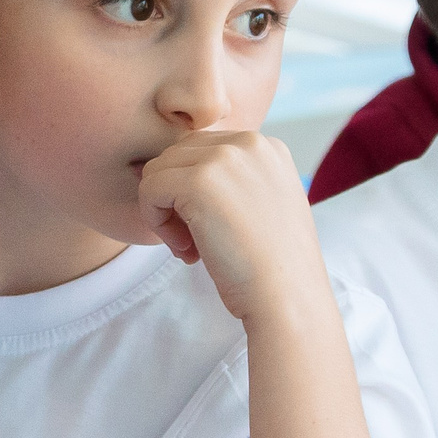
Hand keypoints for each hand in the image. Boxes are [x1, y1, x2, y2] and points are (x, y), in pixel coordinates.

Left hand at [136, 128, 316, 320]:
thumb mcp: (261, 206)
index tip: (210, 229)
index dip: (192, 192)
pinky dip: (155, 221)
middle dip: (175, 198)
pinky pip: (149, 189)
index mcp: (266, 147)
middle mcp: (248, 142)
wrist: (288, 295)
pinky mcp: (199, 181)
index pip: (201, 151)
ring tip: (190, 247)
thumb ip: (230, 182)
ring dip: (164, 211)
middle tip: (195, 242)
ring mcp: (224, 158)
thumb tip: (169, 176)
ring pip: (159, 171)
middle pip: (177, 156)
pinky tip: (184, 249)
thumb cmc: (272, 265)